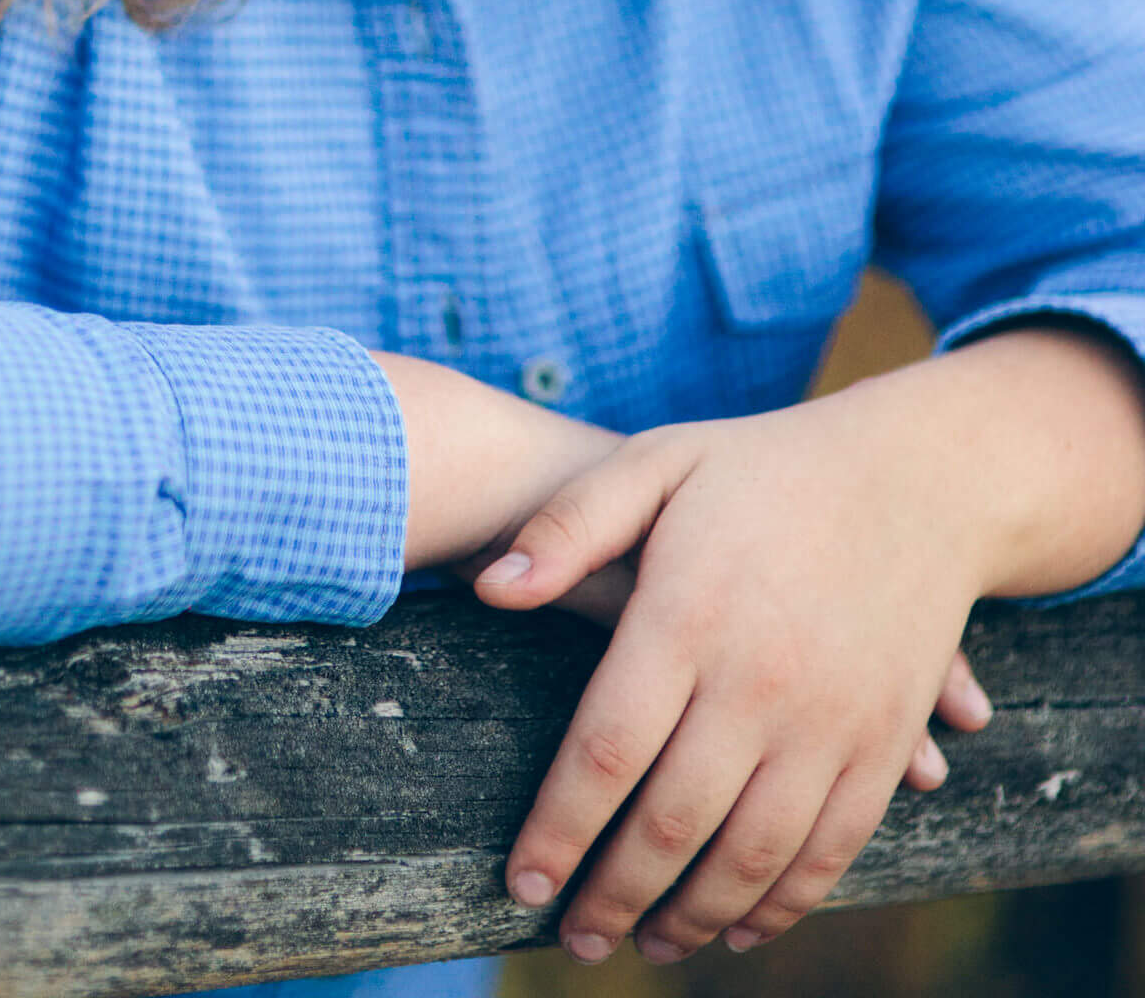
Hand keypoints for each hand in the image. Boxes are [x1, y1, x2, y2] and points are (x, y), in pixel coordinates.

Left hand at [472, 382, 996, 963]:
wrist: (920, 476)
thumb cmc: (764, 469)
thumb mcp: (658, 462)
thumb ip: (569, 525)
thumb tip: (487, 586)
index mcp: (689, 616)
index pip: (605, 752)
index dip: (557, 831)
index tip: (520, 884)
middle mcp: (761, 681)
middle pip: (673, 823)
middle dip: (614, 895)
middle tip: (573, 940)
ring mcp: (832, 722)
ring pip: (751, 856)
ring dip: (694, 918)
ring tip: (645, 945)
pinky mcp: (885, 746)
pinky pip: (830, 851)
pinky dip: (782, 906)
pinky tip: (740, 929)